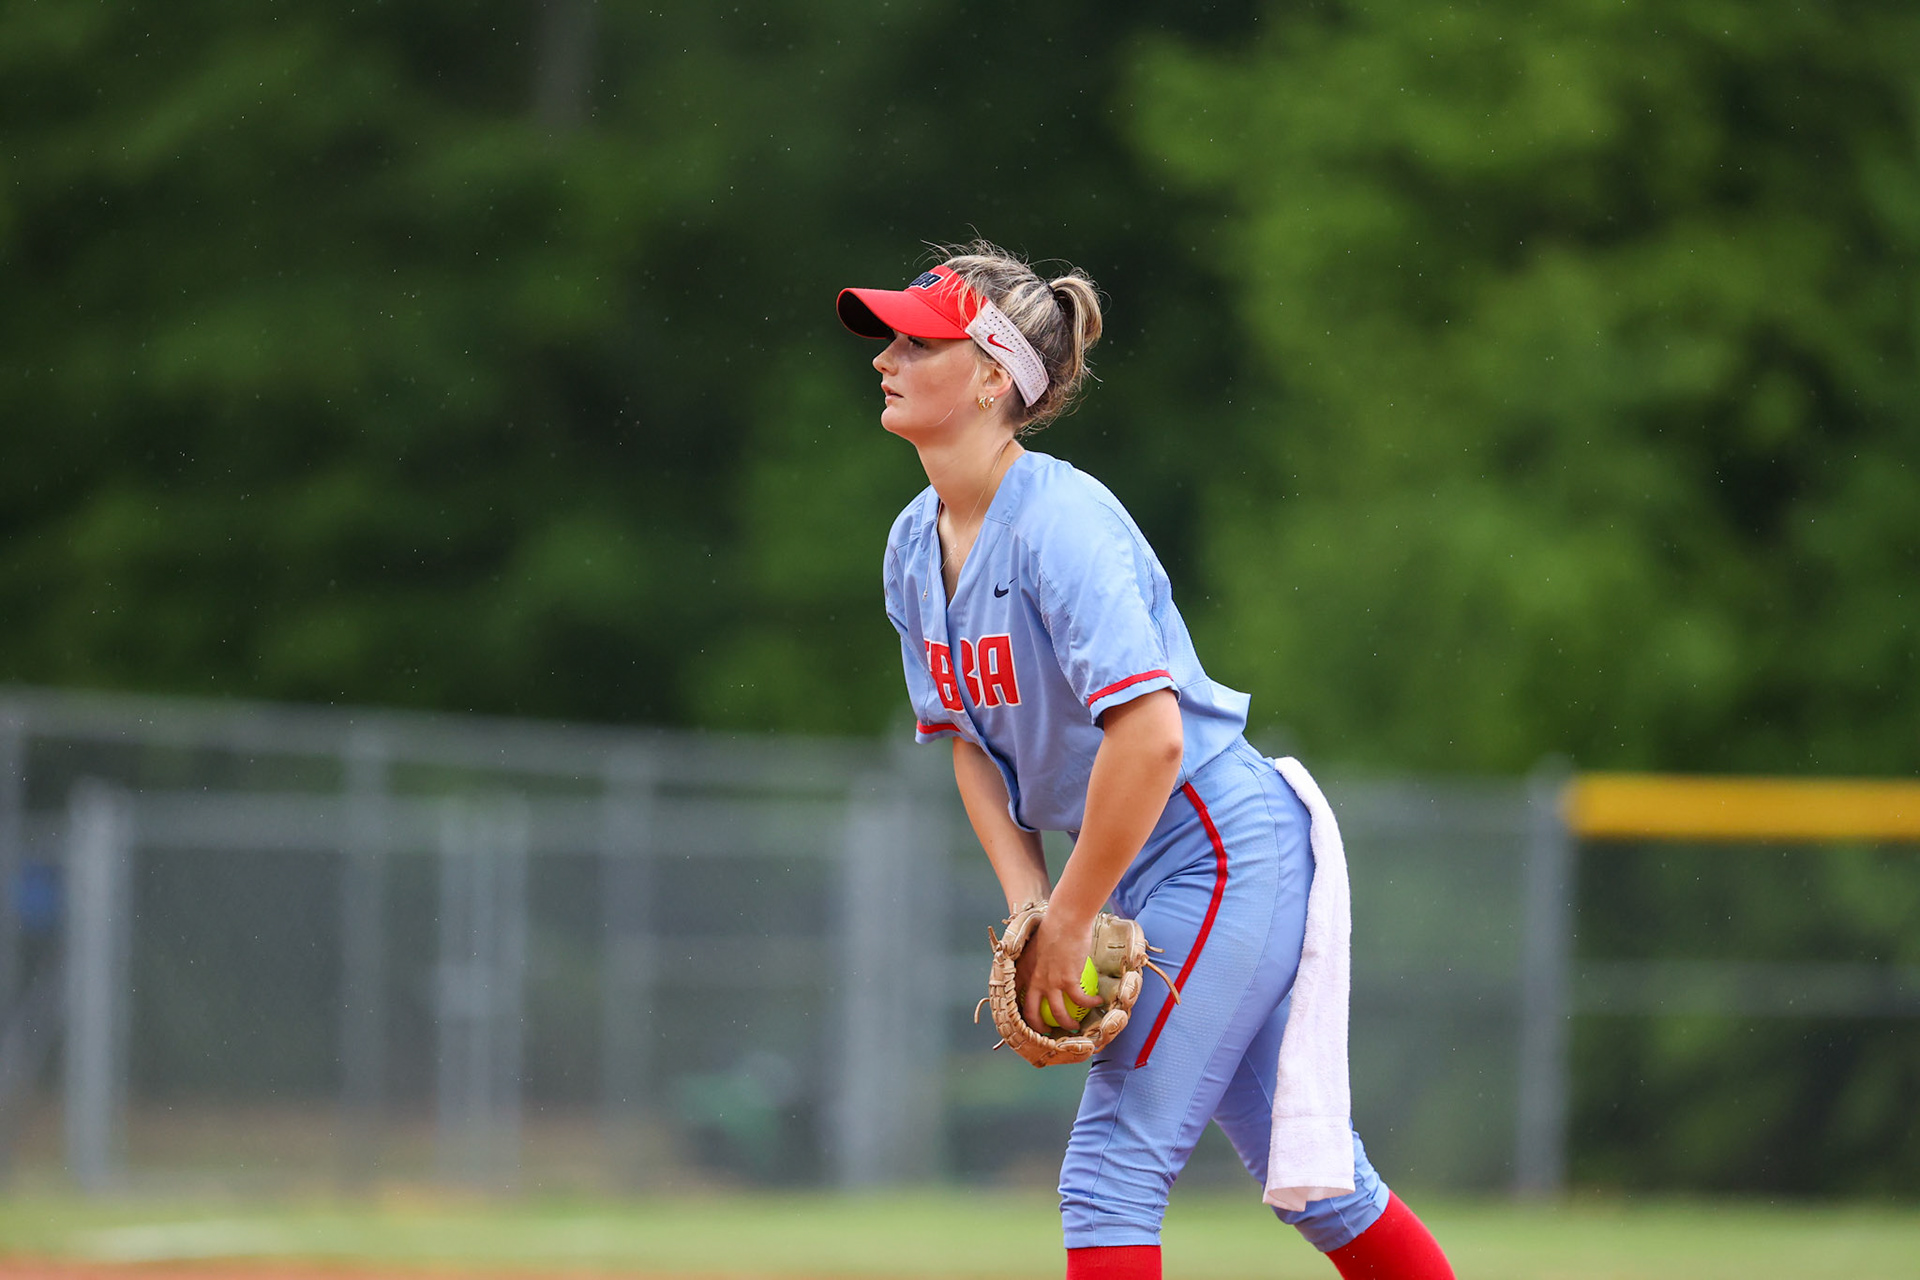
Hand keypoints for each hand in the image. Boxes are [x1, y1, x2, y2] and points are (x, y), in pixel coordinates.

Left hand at [1017, 906, 1104, 1032]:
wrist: (1065, 919)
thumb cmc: (1053, 925)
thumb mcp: (1036, 944)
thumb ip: (1038, 960)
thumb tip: (1046, 966)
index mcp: (1023, 970)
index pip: (1015, 996)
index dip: (1019, 1009)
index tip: (1028, 1015)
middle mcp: (1033, 980)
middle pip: (1031, 1013)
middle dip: (1037, 1028)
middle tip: (1048, 1031)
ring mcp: (1050, 982)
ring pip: (1057, 1014)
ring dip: (1067, 1024)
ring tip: (1075, 1026)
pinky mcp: (1068, 981)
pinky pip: (1080, 1000)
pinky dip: (1090, 1003)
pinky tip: (1098, 1001)